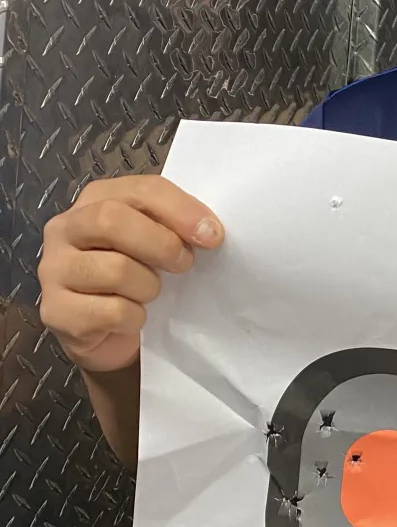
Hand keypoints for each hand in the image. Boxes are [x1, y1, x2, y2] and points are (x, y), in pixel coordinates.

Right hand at [39, 175, 223, 372]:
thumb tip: (208, 230)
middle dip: (161, 244)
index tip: (212, 234)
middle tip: (184, 265)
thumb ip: (173, 227)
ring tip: (150, 295)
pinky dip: (135, 318)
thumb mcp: (156, 245)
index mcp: (94, 201)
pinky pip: (112, 311)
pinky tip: (133, 318)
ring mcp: (53, 270)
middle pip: (112, 219)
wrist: (110, 337)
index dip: (179, 209)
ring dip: (149, 287)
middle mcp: (65, 229)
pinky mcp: (56, 311)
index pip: (139, 190)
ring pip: (115, 270)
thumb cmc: (136, 281)